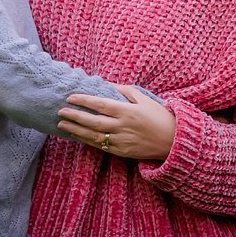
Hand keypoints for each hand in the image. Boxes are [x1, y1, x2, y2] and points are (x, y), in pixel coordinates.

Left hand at [57, 85, 176, 162]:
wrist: (174, 142)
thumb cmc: (160, 117)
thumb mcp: (144, 99)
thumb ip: (125, 91)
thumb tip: (107, 84)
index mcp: (127, 111)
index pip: (100, 104)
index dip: (83, 101)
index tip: (70, 97)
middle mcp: (123, 126)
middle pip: (93, 121)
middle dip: (75, 116)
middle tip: (61, 112)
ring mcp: (122, 140)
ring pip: (94, 135)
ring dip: (76, 130)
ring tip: (62, 125)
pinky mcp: (123, 151)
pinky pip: (101, 146)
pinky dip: (87, 140)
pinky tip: (77, 136)